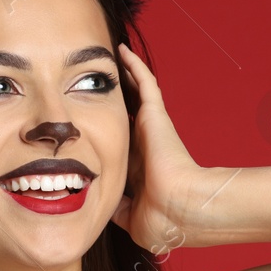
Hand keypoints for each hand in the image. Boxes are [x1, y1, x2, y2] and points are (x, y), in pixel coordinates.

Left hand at [112, 43, 208, 255]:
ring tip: (109, 61)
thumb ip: (117, 210)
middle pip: (126, 118)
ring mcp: (152, 128)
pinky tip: (122, 52)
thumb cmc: (162, 219)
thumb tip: (102, 208)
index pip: (122, 150)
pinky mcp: (155, 116)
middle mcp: (145, 146)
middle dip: (114, 106)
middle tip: (94, 89)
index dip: (109, 142)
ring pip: (136, 96)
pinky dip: (134, 66)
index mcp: (140, 170)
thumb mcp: (132, 219)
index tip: (90, 135)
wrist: (180, 209)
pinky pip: (144, 83)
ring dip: (125, 80)